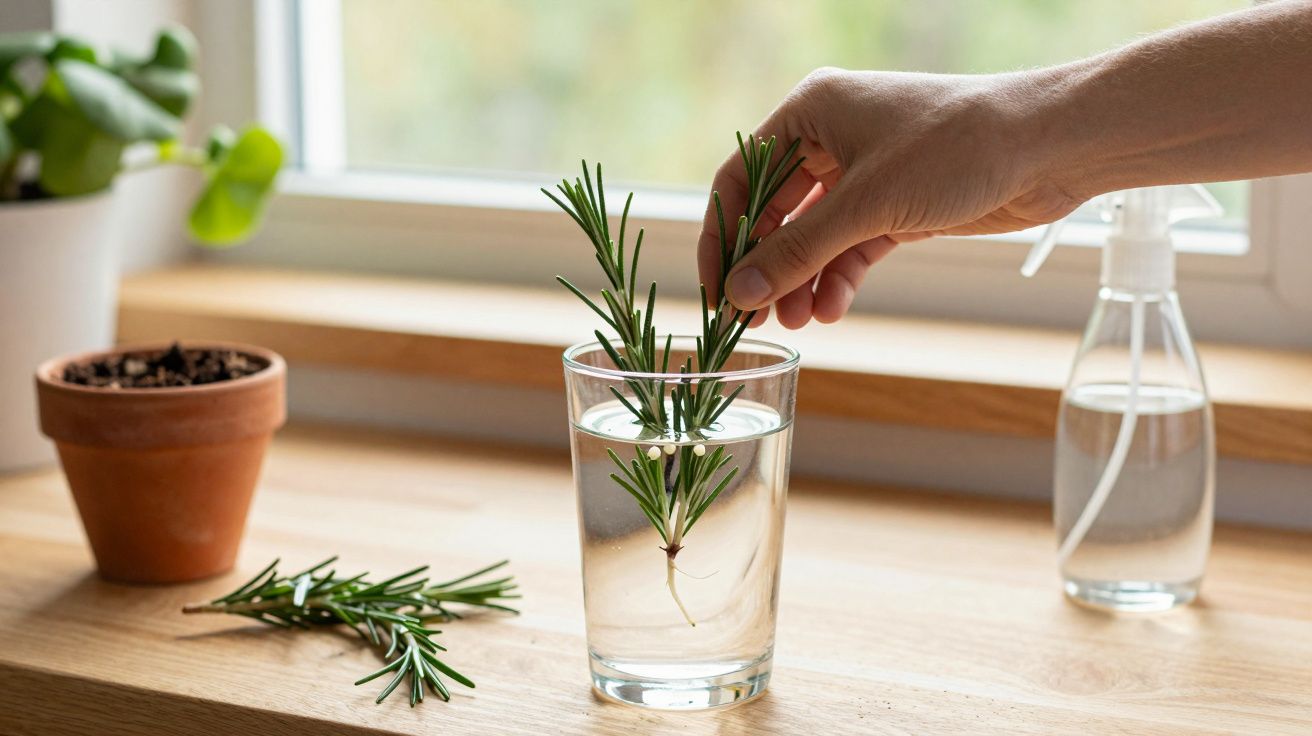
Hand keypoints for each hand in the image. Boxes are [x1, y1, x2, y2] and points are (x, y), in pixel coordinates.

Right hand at [698, 67, 1082, 327]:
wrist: (1049, 146)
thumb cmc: (954, 148)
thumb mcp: (865, 205)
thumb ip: (797, 252)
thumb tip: (739, 294)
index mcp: (810, 112)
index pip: (741, 178)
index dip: (723, 236)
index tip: (717, 289)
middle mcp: (831, 138)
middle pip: (775, 212)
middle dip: (767, 267)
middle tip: (753, 318)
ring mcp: (865, 172)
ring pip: (814, 236)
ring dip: (802, 280)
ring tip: (799, 322)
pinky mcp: (896, 203)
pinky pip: (850, 246)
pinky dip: (838, 277)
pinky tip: (831, 308)